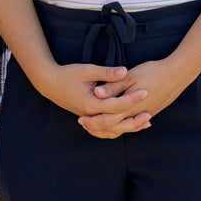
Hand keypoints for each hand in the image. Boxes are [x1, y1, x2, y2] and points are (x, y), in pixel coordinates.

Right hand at [32, 63, 150, 138]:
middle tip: (150, 113)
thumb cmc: (68, 74)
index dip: (132, 99)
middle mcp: (90, 115)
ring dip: (128, 127)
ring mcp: (89, 118)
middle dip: (134, 120)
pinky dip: (118, 128)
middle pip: (116, 123)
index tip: (145, 92)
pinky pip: (105, 128)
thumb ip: (107, 73)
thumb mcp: (88, 70)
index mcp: (90, 104)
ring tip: (145, 122)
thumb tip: (125, 71)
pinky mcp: (89, 117)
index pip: (116, 105)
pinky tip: (129, 123)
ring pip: (111, 129)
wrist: (49, 83)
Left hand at [81, 58, 193, 138]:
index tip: (81, 119)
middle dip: (97, 127)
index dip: (93, 121)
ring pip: (124, 128)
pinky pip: (133, 125)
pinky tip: (118, 123)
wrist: (177, 74)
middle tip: (84, 124)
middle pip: (113, 128)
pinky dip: (122, 126)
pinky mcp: (151, 112)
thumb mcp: (131, 76)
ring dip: (109, 129)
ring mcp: (145, 114)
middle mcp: (137, 114)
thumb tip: (97, 93)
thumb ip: (114, 85)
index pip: (107, 120)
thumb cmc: (153, 71)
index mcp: (129, 105)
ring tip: (96, 125)